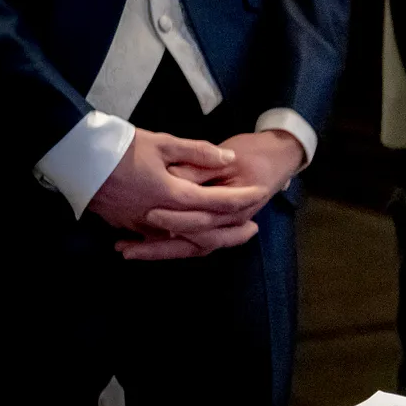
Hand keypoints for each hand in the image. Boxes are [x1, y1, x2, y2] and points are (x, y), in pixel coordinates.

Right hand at [88, 128, 269, 252]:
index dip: (240, 199)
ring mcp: (140, 224)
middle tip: (253, 228)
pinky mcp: (126, 225)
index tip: (260, 194)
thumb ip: (198, 152)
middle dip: (231, 231)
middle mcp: (158, 216)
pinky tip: (190, 237)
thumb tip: (229, 157)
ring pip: (182, 241)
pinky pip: (160, 240)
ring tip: (228, 235)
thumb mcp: (162, 143)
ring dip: (207, 239)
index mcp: (171, 194)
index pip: (215, 202)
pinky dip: (179, 241)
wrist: (75, 156)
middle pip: (203, 231)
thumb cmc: (119, 146)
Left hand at [120, 130, 304, 260]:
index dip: (176, 219)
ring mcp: (226, 228)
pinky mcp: (217, 227)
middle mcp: (233, 223)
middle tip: (127, 247)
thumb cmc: (256, 153)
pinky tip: (142, 244)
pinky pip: (192, 243)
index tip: (148, 214)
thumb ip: (200, 167)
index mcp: (239, 206)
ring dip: (160, 251)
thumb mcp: (230, 157)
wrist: (279, 157)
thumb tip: (171, 176)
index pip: (204, 219)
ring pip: (192, 248)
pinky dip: (168, 246)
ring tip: (126, 250)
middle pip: (194, 242)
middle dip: (160, 247)